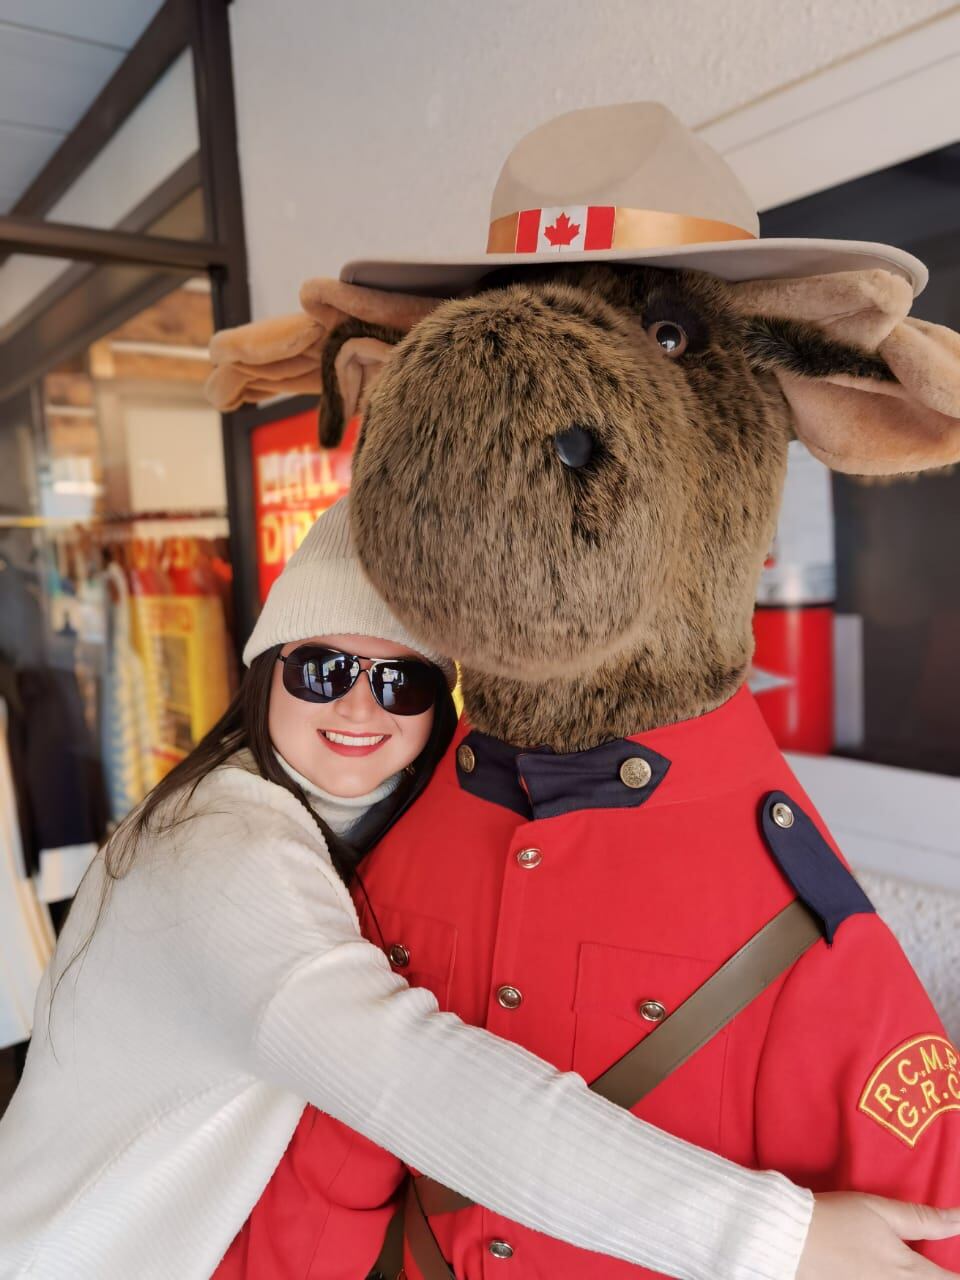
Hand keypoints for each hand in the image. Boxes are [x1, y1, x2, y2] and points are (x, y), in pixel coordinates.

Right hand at [798, 1192, 959, 1278]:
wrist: (787, 1239)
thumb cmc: (834, 1219)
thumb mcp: (880, 1211)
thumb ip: (924, 1219)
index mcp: (908, 1271)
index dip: (958, 1274)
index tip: (955, 1264)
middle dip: (937, 1276)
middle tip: (929, 1266)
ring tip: (901, 1266)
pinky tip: (879, 1271)